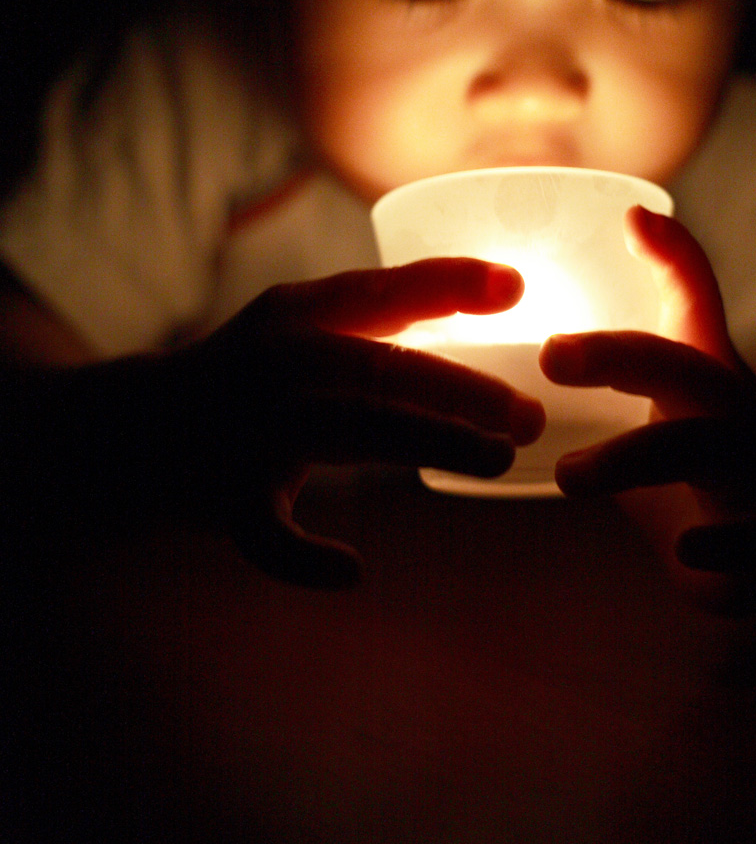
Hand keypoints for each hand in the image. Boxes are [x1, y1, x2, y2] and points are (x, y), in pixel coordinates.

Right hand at [173, 259, 544, 588]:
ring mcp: (249, 428)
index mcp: (298, 314)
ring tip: (498, 459)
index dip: (451, 283)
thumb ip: (383, 310)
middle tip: (530, 415)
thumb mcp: (300, 322)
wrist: (127, 429)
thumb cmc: (243, 372)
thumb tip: (495, 294)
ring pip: (352, 432)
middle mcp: (278, 362)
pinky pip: (267, 532)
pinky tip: (350, 569)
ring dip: (431, 442)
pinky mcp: (222, 496)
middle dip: (462, 390)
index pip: (382, 289)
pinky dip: (305, 556)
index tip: (518, 288)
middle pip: (383, 369)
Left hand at [540, 207, 755, 612]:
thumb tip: (626, 222)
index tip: (608, 255)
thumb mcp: (671, 387)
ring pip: (712, 453)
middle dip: (625, 357)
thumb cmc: (706, 449)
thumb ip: (632, 328)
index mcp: (710, 375)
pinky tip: (689, 552)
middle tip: (550, 356)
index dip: (665, 265)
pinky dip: (728, 548)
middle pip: (693, 371)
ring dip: (638, 458)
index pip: (689, 306)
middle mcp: (739, 418)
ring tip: (569, 477)